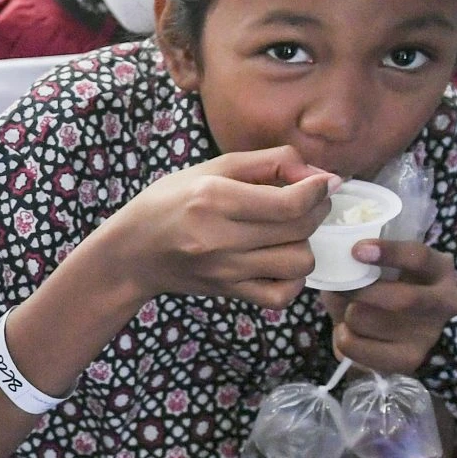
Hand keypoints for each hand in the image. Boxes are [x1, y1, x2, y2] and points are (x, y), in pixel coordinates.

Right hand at [95, 146, 335, 310]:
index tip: (325, 183)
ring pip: (298, 262)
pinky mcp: (228, 291)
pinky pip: (281, 295)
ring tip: (289, 232)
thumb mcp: (212, 168)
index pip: (290, 202)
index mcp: (214, 198)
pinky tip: (280, 262)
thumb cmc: (170, 202)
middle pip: (300, 229)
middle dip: (316, 210)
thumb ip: (269, 162)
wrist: (131, 252)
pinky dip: (292, 280)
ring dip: (304, 244)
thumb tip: (320, 175)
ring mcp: (224, 269)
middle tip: (308, 201)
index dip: (319, 191)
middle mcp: (219, 237)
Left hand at [319, 238, 456, 374]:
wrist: (379, 329)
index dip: (389, 253)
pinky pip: (362, 350)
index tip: (356, 251)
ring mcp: (430, 335)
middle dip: (362, 293)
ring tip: (349, 313)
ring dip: (348, 315)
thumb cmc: (377, 285)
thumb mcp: (372, 266)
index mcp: (438, 269)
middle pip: (403, 299)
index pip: (420, 257)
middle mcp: (444, 302)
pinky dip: (344, 339)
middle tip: (342, 290)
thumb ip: (360, 263)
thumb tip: (338, 269)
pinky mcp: (409, 360)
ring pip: (374, 321)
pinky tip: (347, 332)